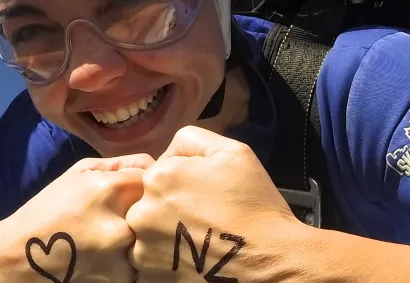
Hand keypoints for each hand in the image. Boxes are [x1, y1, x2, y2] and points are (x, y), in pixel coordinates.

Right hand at [0, 154, 154, 282]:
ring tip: (114, 235)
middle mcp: (121, 222)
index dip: (148, 183)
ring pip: (152, 239)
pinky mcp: (121, 279)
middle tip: (128, 214)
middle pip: (157, 210)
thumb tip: (155, 163)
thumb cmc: (48, 210)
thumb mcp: (77, 174)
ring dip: (142, 237)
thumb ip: (119, 164)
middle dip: (148, 210)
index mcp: (110, 189)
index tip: (138, 190)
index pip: (154, 178)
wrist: (18, 256)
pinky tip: (109, 255)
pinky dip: (131, 259)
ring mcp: (123, 255)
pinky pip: (141, 263)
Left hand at [127, 126, 304, 282]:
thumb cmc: (253, 204)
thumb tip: (169, 154)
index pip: (161, 170)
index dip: (185, 179)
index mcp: (159, 177)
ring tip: (199, 237)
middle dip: (171, 203)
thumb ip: (192, 140)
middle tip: (204, 215)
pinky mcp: (150, 272)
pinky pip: (151, 254)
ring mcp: (143, 246)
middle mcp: (142, 211)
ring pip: (148, 228)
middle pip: (150, 199)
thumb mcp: (233, 151)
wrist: (268, 259)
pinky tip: (192, 253)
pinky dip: (166, 254)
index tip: (207, 193)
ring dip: (166, 229)